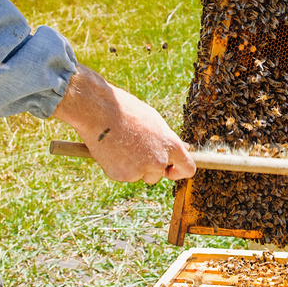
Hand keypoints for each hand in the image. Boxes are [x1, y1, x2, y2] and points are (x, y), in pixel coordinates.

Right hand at [52, 64, 195, 183]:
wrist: (100, 111)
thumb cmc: (128, 111)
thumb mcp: (155, 122)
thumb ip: (168, 139)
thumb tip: (185, 148)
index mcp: (171, 145)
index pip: (188, 168)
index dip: (179, 170)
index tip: (170, 169)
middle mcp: (159, 161)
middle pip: (158, 175)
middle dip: (149, 167)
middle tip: (134, 148)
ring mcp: (140, 170)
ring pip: (139, 176)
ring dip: (133, 167)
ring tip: (121, 144)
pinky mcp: (122, 175)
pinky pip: (123, 175)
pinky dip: (118, 167)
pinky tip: (111, 150)